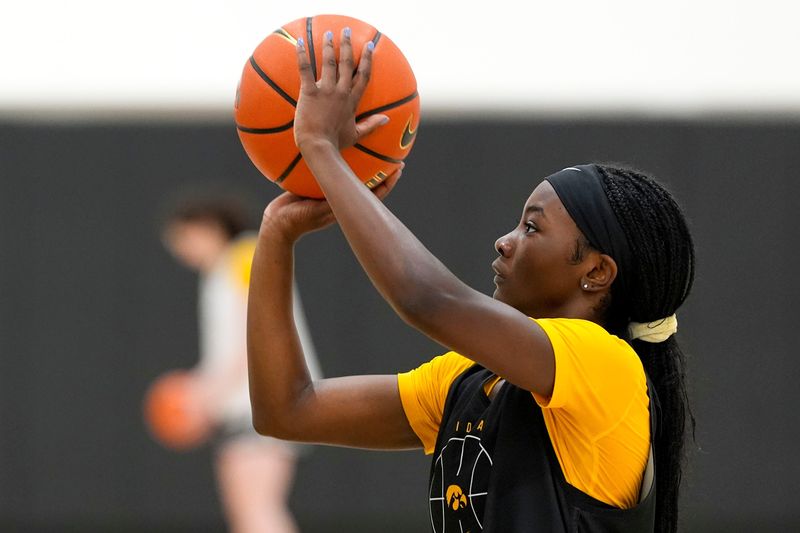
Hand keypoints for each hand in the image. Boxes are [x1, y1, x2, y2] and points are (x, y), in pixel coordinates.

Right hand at [261, 164, 403, 241]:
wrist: (278, 225)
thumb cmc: (297, 220)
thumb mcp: (315, 209)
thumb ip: (328, 202)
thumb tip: (342, 193)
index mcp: (345, 206)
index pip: (373, 195)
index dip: (388, 182)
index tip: (400, 169)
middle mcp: (341, 200)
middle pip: (368, 185)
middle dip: (382, 172)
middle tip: (395, 159)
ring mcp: (331, 196)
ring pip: (353, 179)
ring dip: (365, 168)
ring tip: (374, 151)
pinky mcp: (319, 191)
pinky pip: (333, 174)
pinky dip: (340, 165)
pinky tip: (338, 152)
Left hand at [293, 27, 387, 151]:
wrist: (319, 147)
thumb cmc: (335, 143)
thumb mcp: (356, 134)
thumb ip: (371, 125)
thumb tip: (386, 120)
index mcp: (352, 101)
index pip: (363, 75)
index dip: (367, 59)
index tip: (369, 45)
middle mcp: (341, 92)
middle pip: (347, 63)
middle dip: (347, 45)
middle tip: (346, 30)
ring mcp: (326, 91)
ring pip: (329, 62)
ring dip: (329, 45)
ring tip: (328, 33)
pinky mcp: (309, 93)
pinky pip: (305, 69)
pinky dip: (302, 54)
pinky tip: (301, 42)